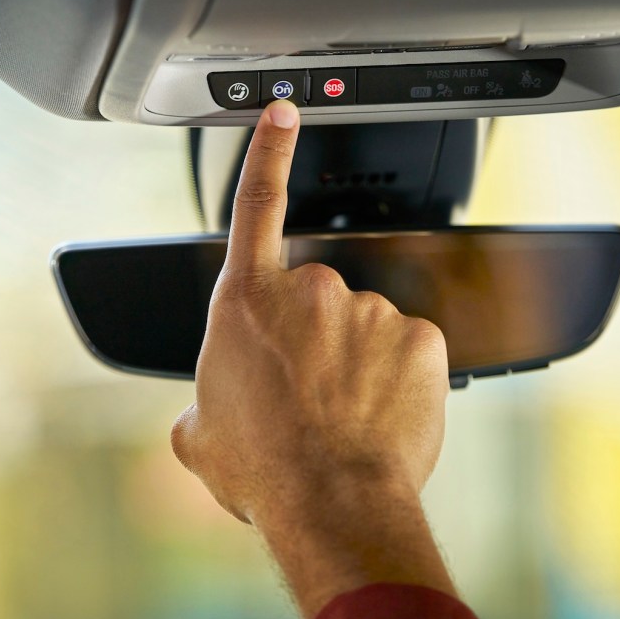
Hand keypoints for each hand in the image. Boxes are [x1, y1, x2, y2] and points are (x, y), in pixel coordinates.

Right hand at [170, 100, 455, 618]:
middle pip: (316, 301)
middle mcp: (311, 292)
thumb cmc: (264, 472)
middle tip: (305, 400)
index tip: (285, 114)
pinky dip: (397, 379)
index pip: (257, 205)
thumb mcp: (199, 436)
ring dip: (355, 364)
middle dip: (313, 341)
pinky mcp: (420, 337)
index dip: (269, 153)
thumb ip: (204, 398)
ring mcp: (370, 310)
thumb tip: (209, 408)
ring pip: (365, 328)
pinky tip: (379, 417)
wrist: (331, 504)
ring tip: (340, 420)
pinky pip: (408, 350)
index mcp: (248, 303)